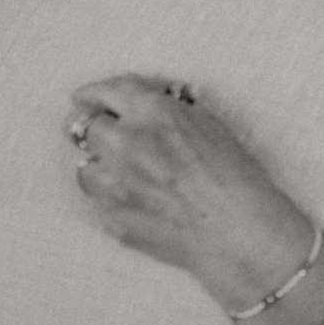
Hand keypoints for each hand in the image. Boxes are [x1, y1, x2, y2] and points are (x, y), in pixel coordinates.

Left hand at [69, 75, 323, 324]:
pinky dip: (113, 201)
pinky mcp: (113, 218)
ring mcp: (116, 184)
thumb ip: (171, 112)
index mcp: (154, 113)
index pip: (107, 91)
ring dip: (102, 168)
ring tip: (125, 175)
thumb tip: (149, 105)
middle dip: (95, 129)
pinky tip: (139, 204)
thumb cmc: (236, 178)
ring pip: (85, 168)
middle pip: (84, 126)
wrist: (239, 233)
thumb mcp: (211, 126)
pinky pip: (100, 204)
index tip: (87, 97)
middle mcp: (127, 143)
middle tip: (106, 135)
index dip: (95, 93)